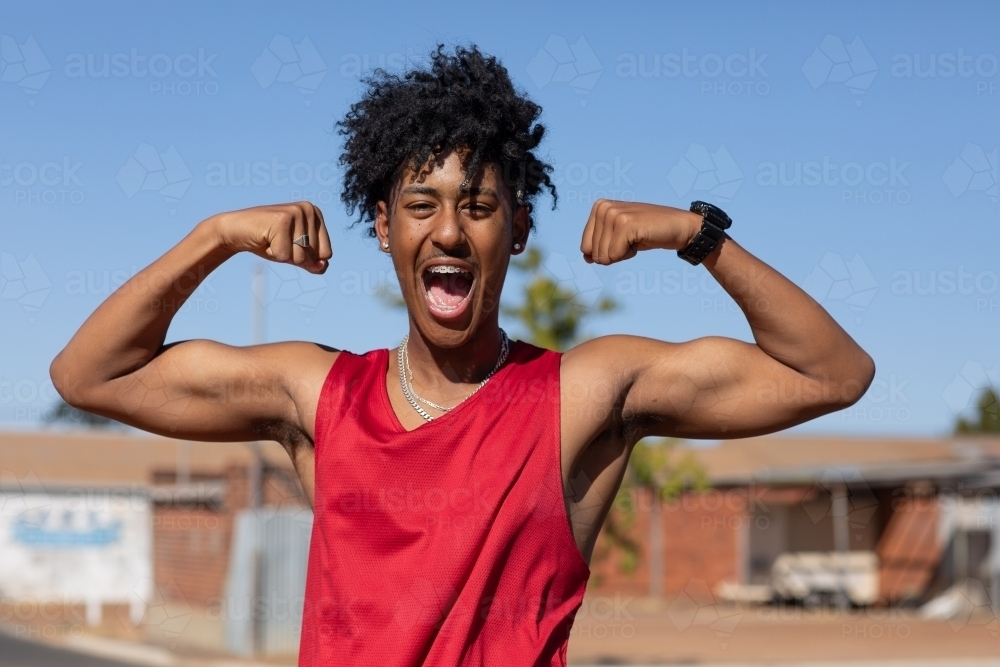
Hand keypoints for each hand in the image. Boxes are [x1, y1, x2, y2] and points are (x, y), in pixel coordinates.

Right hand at [210, 202, 331, 273]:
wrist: (235, 230)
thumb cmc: (267, 241)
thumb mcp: (294, 253)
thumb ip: (312, 262)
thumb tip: (323, 267)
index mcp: (316, 214)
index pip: (326, 253)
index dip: (305, 256)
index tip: (289, 243)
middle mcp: (308, 209)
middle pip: (312, 255)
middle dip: (292, 255)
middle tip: (276, 240)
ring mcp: (295, 213)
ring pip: (299, 257)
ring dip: (281, 254)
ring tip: (270, 239)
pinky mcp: (281, 220)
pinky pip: (284, 255)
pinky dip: (272, 253)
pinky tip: (264, 239)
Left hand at [580, 200, 703, 264]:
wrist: (677, 228)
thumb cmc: (647, 234)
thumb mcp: (618, 239)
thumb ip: (598, 246)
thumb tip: (585, 258)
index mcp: (598, 207)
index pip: (585, 247)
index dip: (606, 251)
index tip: (624, 238)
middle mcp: (603, 207)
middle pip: (593, 253)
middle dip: (614, 253)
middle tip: (633, 238)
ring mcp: (613, 213)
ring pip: (603, 256)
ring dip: (622, 254)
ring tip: (637, 237)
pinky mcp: (624, 223)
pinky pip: (613, 256)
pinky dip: (628, 254)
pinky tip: (641, 239)